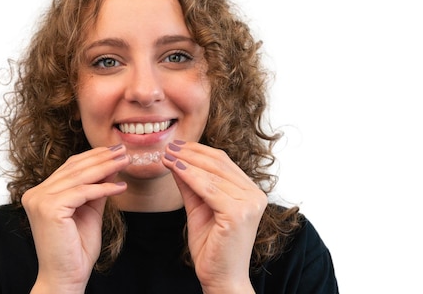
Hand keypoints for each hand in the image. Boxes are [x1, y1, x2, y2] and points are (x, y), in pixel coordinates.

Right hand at [22, 145, 128, 293]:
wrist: (66, 278)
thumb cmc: (76, 249)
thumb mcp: (89, 211)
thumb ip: (96, 189)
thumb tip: (111, 165)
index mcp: (40, 194)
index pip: (69, 168)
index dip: (93, 156)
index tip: (115, 151)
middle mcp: (35, 194)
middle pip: (74, 169)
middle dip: (102, 158)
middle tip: (123, 150)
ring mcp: (39, 200)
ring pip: (79, 177)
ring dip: (106, 167)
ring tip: (126, 161)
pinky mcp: (49, 209)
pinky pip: (83, 192)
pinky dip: (104, 188)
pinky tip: (121, 187)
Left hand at [162, 141, 264, 293]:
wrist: (221, 278)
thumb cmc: (212, 247)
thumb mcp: (199, 208)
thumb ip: (191, 185)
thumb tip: (175, 159)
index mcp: (251, 193)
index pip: (223, 162)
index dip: (198, 151)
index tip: (176, 145)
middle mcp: (255, 196)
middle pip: (219, 164)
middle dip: (190, 153)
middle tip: (168, 146)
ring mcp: (250, 204)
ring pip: (213, 175)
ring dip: (186, 162)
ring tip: (167, 155)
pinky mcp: (239, 214)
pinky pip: (209, 189)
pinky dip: (189, 176)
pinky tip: (174, 168)